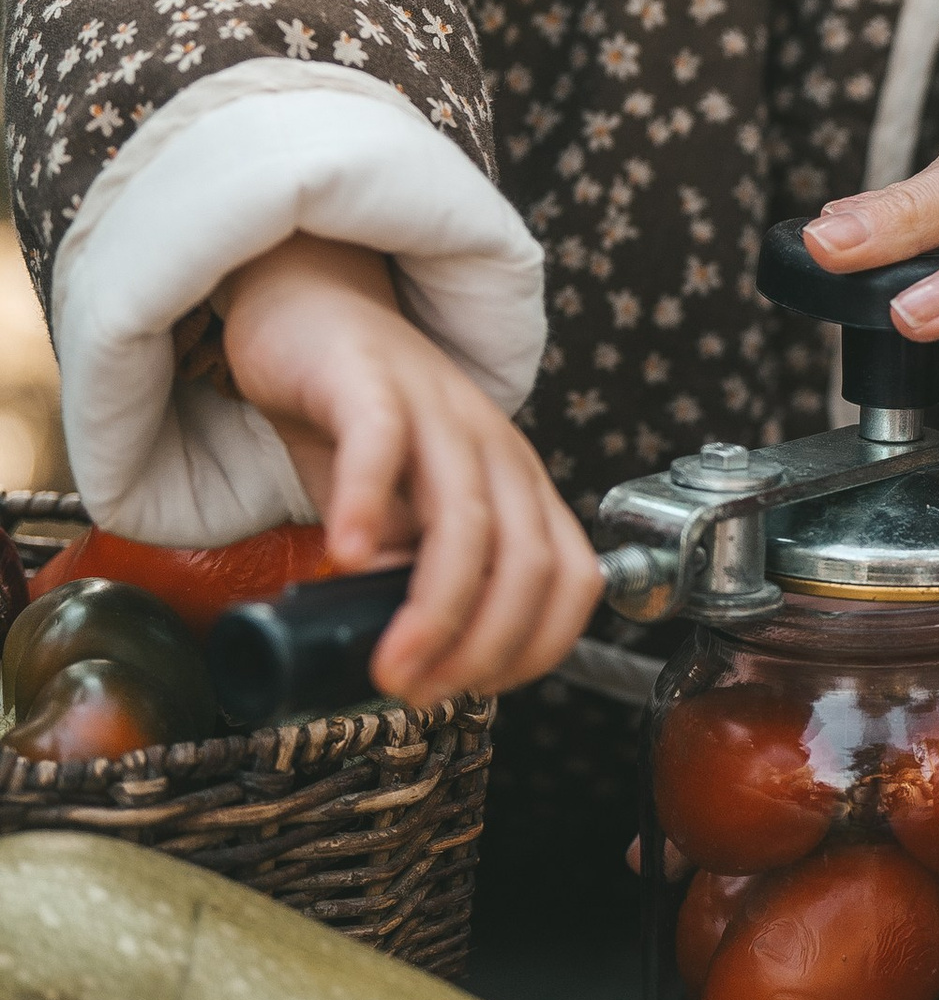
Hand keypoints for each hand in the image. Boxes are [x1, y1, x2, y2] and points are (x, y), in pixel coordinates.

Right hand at [220, 235, 600, 703]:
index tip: (474, 689)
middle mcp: (493, 448)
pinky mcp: (370, 380)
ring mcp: (438, 410)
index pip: (571, 579)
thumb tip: (414, 650)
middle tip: (424, 691)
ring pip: (467, 517)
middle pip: (526, 560)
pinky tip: (345, 553)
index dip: (536, 647)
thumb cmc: (355, 418)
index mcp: (517, 485)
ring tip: (391, 661)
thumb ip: (410, 572)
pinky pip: (383, 441)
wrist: (306, 308)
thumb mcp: (397, 511)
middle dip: (484, 646)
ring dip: (435, 607)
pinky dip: (369, 504)